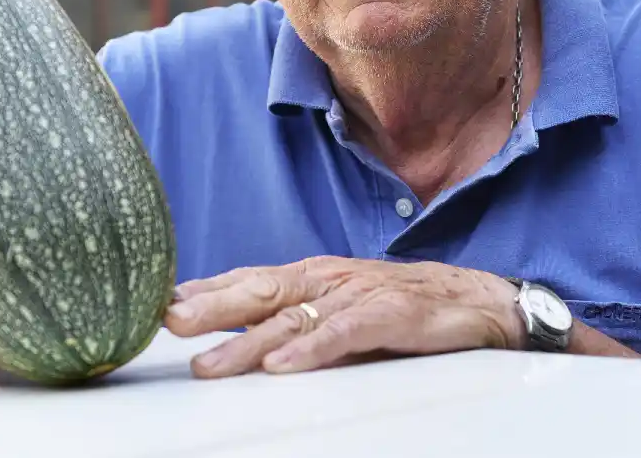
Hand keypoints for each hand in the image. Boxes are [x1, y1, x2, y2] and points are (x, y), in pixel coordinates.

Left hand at [163, 256, 526, 377]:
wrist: (476, 299)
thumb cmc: (405, 304)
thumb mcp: (344, 308)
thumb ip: (300, 320)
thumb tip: (245, 342)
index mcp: (315, 275)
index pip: (251, 279)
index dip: (207, 290)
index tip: (164, 303)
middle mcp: (329, 279)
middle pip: (260, 291)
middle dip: (212, 308)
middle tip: (169, 322)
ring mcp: (357, 295)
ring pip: (293, 318)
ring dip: (247, 343)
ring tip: (210, 363)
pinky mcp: (388, 315)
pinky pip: (343, 334)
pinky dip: (310, 350)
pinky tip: (282, 366)